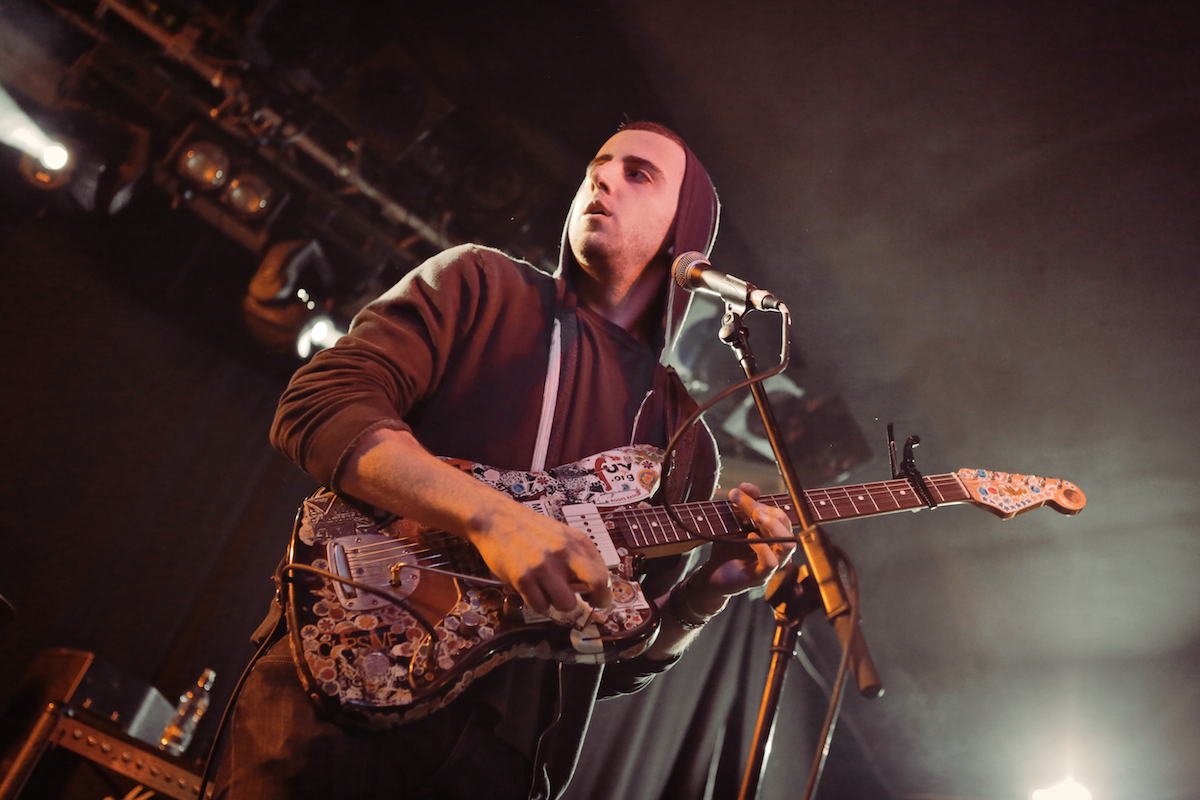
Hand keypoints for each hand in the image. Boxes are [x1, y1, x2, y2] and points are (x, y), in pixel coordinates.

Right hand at [468, 499, 612, 614]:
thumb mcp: (561, 535)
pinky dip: (538, 604)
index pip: (603, 573)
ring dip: (559, 605)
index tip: (599, 599)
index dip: (603, 592)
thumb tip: (594, 585)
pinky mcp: (524, 578)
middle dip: (595, 601)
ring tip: (549, 594)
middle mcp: (564, 552)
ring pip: (567, 604)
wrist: (496, 519)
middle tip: (587, 605)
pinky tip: (532, 592)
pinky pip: (540, 606)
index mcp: (577, 541)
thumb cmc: (530, 530)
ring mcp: (544, 566)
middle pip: (597, 584)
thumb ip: (578, 556)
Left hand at [689, 482, 795, 612]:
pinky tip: (750, 538)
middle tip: (751, 506)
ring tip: (757, 515)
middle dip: (768, 511)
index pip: (776, 513)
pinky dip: (762, 548)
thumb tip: (748, 486)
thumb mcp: (732, 522)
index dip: (759, 501)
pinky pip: (771, 563)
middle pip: (785, 525)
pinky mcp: (760, 577)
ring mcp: (772, 564)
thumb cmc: (727, 547)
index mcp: (773, 533)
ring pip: (788, 544)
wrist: (713, 573)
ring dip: (774, 526)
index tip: (738, 492)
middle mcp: (777, 548)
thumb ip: (742, 504)